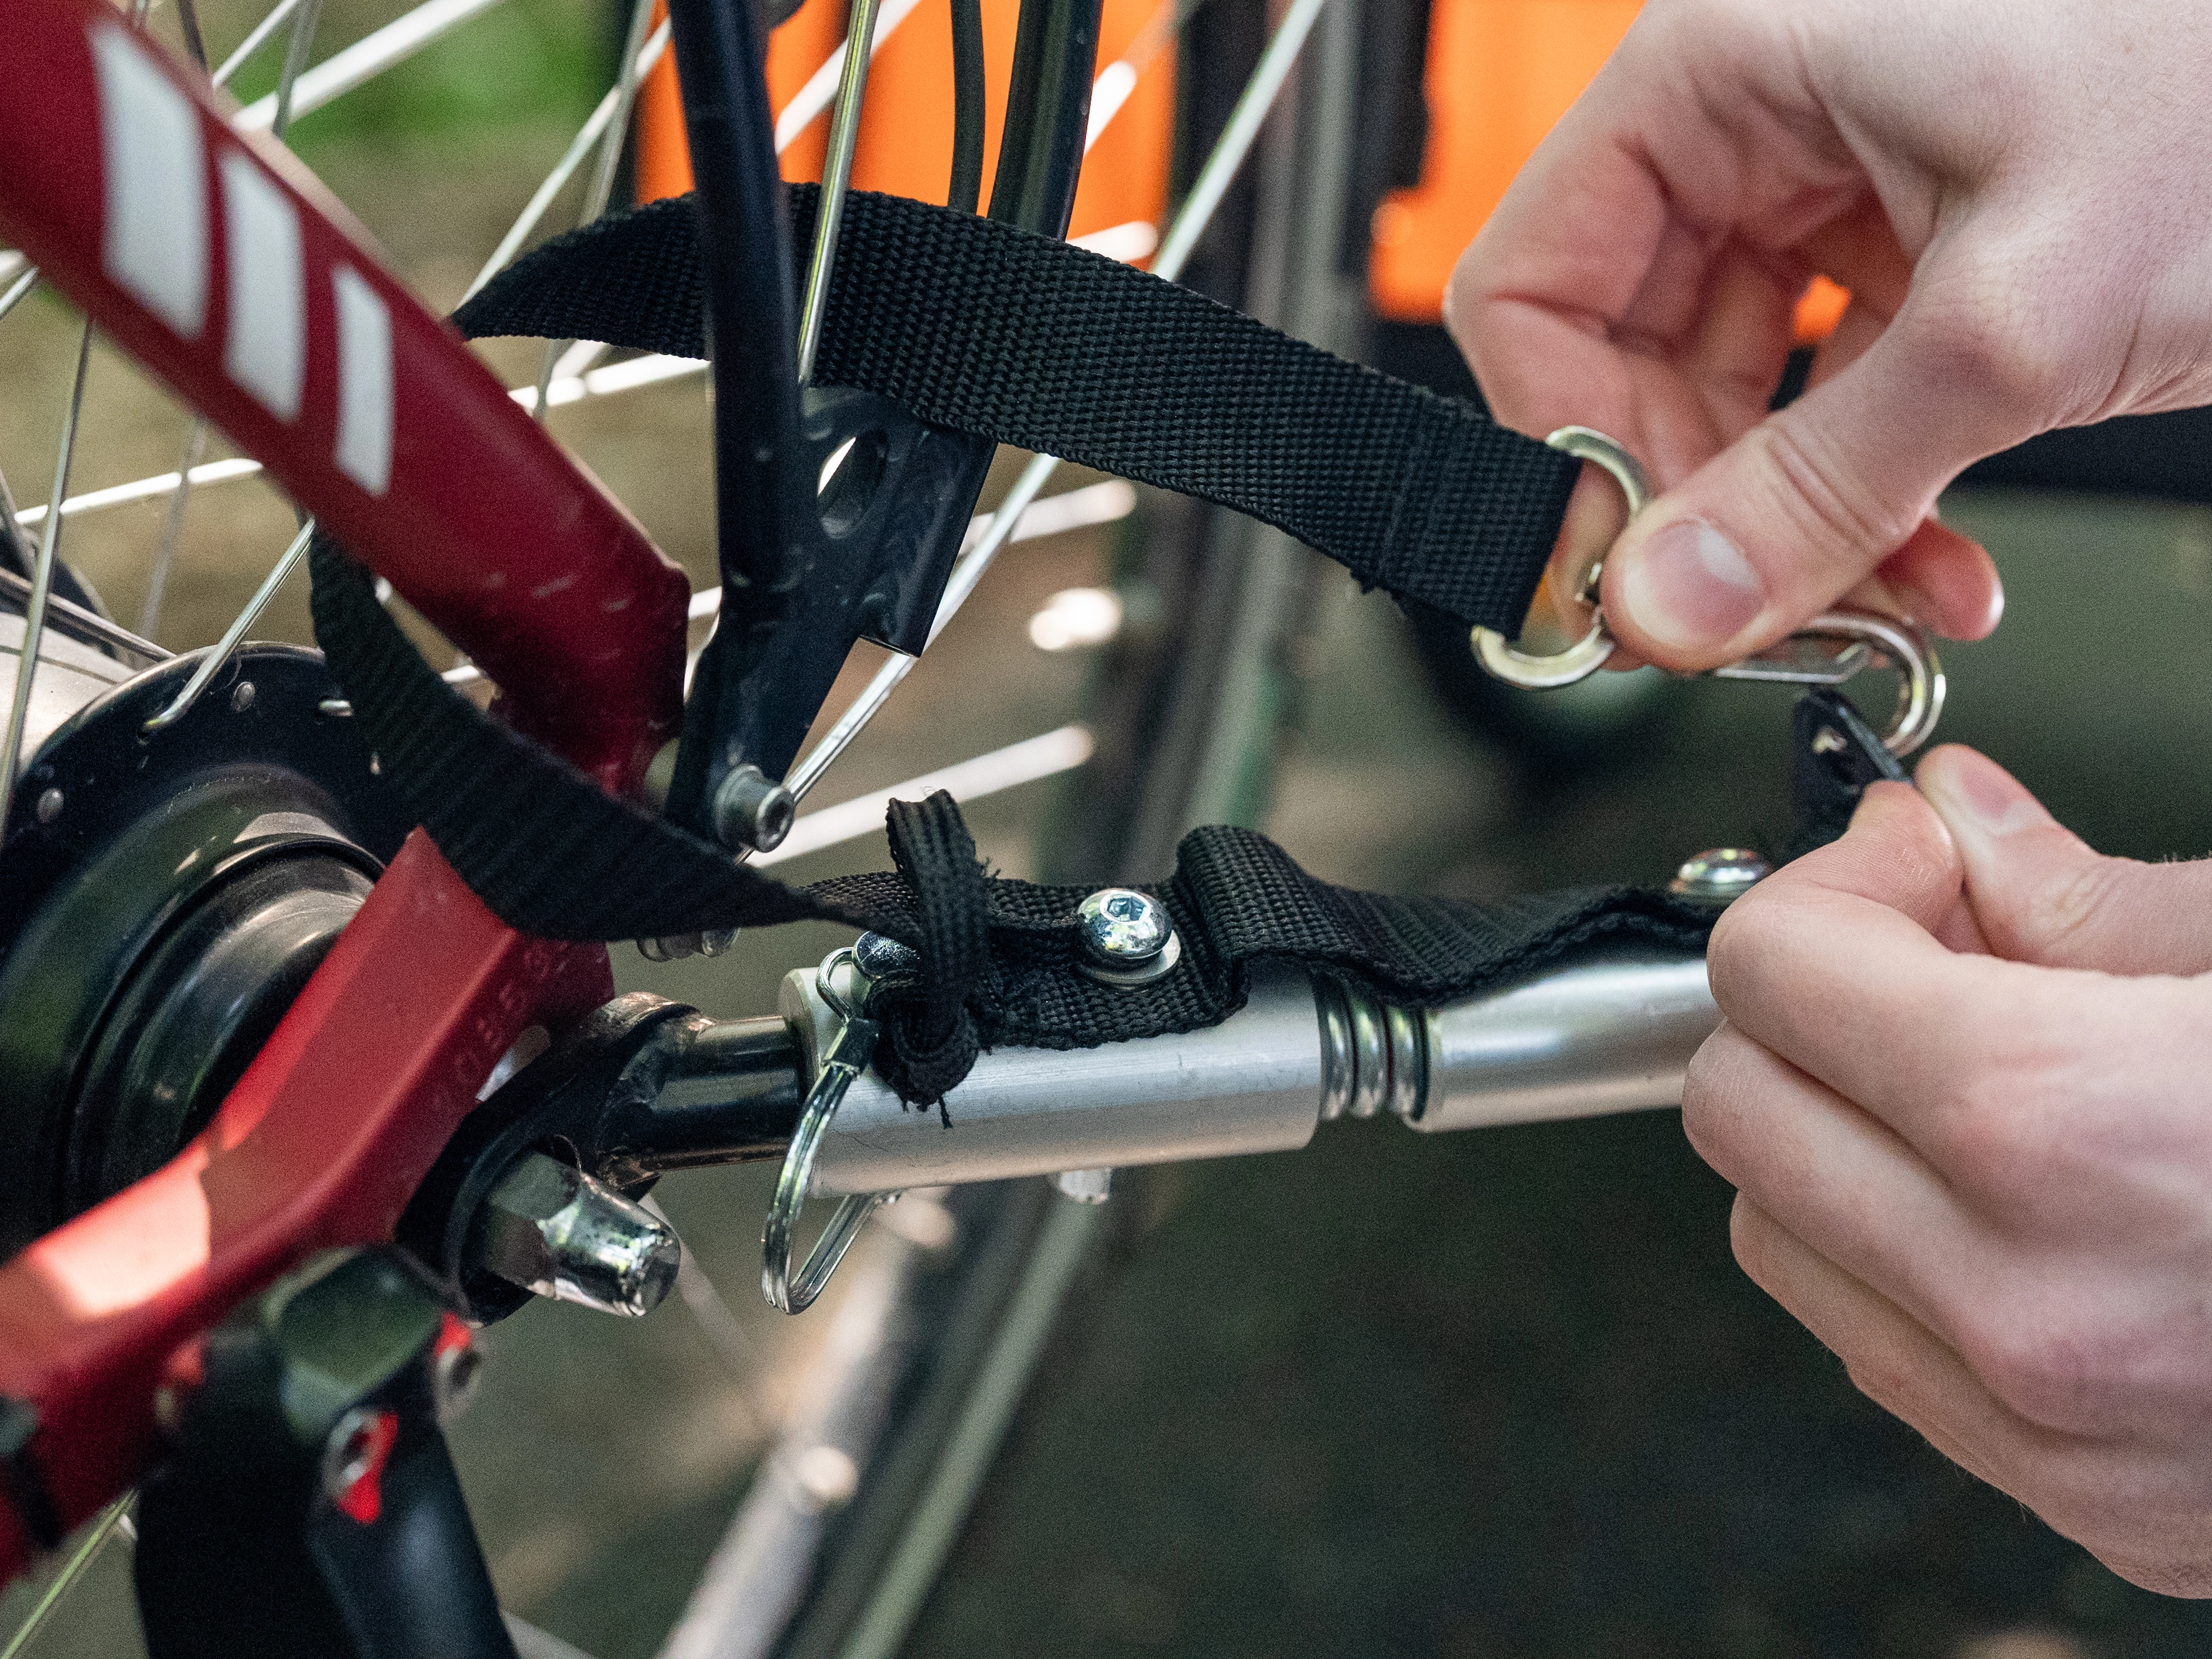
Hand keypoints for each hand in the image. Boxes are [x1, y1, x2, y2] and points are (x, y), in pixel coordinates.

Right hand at [1445, 0, 2211, 668]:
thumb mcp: (2014, 319)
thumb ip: (1822, 482)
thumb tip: (1666, 601)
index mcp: (1726, 68)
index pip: (1532, 284)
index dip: (1561, 446)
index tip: (1621, 575)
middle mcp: (1758, 121)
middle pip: (1622, 360)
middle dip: (1695, 510)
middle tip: (1746, 617)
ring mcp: (1832, 184)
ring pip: (1729, 400)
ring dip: (1793, 527)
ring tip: (1873, 605)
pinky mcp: (1908, 247)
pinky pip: (1828, 402)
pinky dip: (1867, 499)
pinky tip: (1925, 567)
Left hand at [1685, 746, 2211, 1594]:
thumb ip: (2089, 895)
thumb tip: (1958, 821)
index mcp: (2063, 1136)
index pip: (1771, 973)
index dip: (1827, 890)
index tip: (1909, 868)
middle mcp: (2028, 1307)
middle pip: (1738, 1106)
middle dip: (1806, 1007)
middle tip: (1928, 959)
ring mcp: (2050, 1431)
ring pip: (1782, 1238)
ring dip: (1838, 1137)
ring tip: (1979, 1081)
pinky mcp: (2085, 1503)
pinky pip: (1882, 1353)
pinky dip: (1902, 1257)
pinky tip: (2021, 1200)